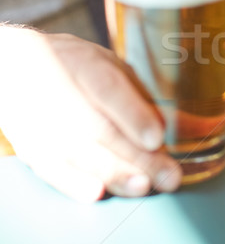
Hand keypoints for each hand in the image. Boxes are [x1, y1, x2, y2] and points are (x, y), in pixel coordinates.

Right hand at [0, 28, 181, 200]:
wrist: (14, 66)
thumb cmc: (77, 67)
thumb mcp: (114, 68)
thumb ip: (143, 97)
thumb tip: (174, 127)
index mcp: (85, 64)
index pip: (109, 90)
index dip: (133, 115)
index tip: (157, 139)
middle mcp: (59, 90)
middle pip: (99, 128)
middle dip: (137, 157)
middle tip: (168, 175)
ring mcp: (40, 120)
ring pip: (79, 153)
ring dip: (114, 174)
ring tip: (144, 186)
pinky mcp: (29, 146)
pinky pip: (51, 168)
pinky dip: (74, 183)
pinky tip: (97, 193)